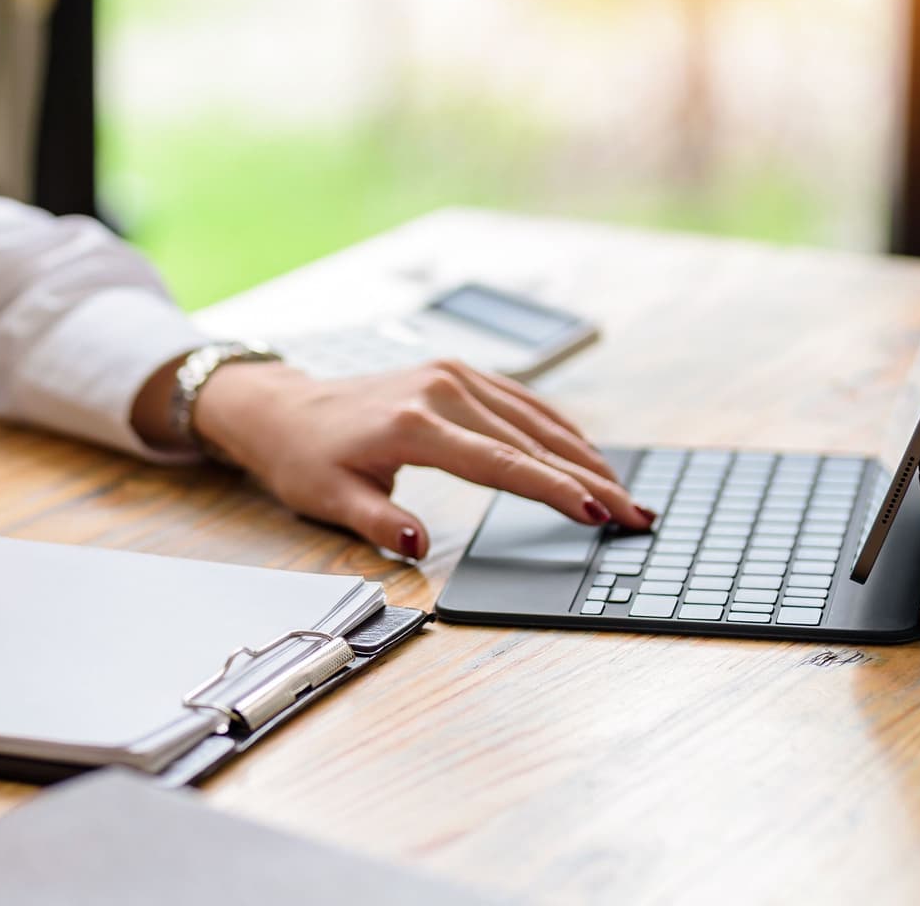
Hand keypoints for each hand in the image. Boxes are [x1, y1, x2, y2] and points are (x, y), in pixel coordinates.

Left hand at [190, 360, 648, 558]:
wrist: (283, 409)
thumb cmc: (305, 458)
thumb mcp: (330, 499)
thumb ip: (378, 524)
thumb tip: (418, 547)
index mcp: (413, 424)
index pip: (499, 462)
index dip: (550, 488)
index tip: (594, 510)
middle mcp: (440, 390)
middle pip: (530, 441)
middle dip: (589, 479)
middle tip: (636, 515)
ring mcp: (452, 376)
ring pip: (534, 418)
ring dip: (584, 454)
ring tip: (625, 492)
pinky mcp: (456, 373)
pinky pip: (519, 401)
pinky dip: (557, 428)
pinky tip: (585, 452)